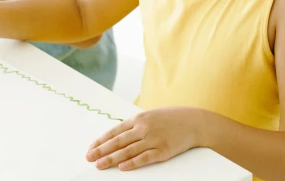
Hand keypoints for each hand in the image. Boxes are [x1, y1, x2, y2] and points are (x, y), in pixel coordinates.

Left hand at [86, 107, 202, 170]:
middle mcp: (144, 128)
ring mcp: (154, 139)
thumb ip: (136, 125)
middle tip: (89, 158)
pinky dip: (133, 163)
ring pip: (128, 151)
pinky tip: (123, 167)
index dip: (101, 140)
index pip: (115, 131)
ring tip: (100, 165)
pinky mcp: (163, 150)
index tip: (91, 148)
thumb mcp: (151, 116)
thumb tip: (118, 136)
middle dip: (102, 150)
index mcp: (139, 119)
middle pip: (118, 141)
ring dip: (112, 159)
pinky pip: (145, 158)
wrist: (194, 121)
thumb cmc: (172, 118)